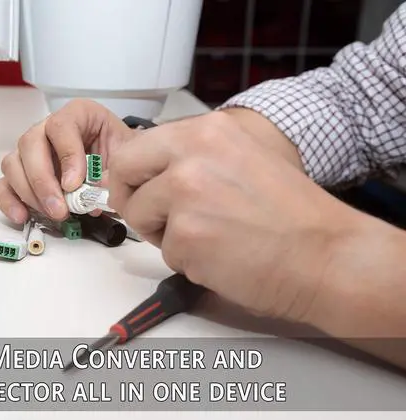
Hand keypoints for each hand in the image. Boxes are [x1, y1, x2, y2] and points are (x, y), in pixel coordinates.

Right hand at [0, 100, 135, 223]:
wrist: (118, 166)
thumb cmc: (119, 155)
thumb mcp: (125, 157)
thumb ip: (111, 173)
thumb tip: (93, 195)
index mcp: (78, 114)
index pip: (61, 126)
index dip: (66, 155)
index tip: (74, 183)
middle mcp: (48, 128)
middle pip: (30, 143)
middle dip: (43, 180)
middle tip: (59, 207)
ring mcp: (32, 151)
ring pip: (13, 164)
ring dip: (29, 193)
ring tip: (52, 214)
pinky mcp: (23, 173)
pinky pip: (5, 184)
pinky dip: (10, 201)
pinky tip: (23, 216)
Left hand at [107, 111, 360, 322]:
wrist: (326, 255)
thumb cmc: (289, 214)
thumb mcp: (240, 158)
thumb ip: (192, 158)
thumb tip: (149, 171)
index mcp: (206, 131)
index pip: (134, 147)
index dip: (133, 175)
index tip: (139, 190)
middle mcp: (191, 155)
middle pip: (122, 173)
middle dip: (132, 198)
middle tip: (156, 218)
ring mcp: (186, 195)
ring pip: (139, 216)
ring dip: (164, 234)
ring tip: (208, 238)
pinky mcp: (186, 235)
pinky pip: (165, 252)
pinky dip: (187, 260)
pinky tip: (222, 256)